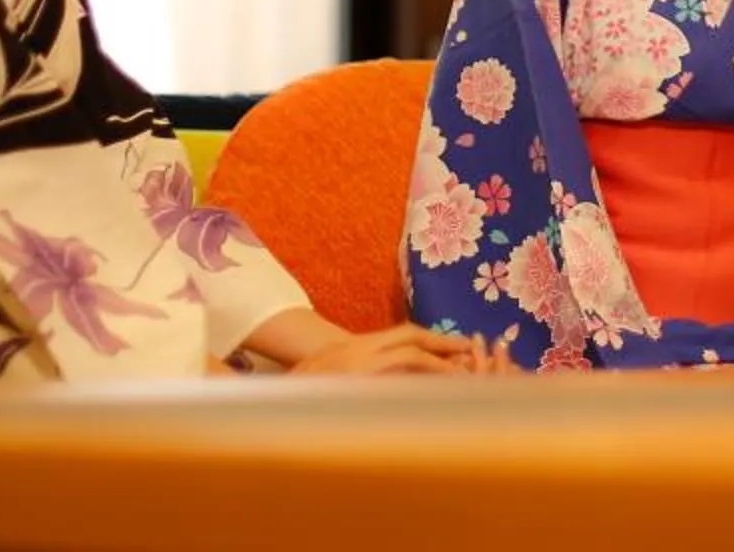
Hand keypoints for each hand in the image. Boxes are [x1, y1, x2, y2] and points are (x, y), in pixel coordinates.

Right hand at [241, 308, 513, 375]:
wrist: (262, 399)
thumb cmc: (296, 392)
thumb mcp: (331, 378)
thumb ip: (359, 373)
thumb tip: (387, 384)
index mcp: (354, 347)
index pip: (402, 334)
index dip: (431, 338)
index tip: (457, 346)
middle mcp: (357, 349)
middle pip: (410, 336)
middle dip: (441, 343)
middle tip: (470, 351)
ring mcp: (354, 363)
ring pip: (408, 353)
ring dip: (437, 360)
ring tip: (461, 370)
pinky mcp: (352, 379)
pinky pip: (393, 374)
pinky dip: (417, 375)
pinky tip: (434, 386)